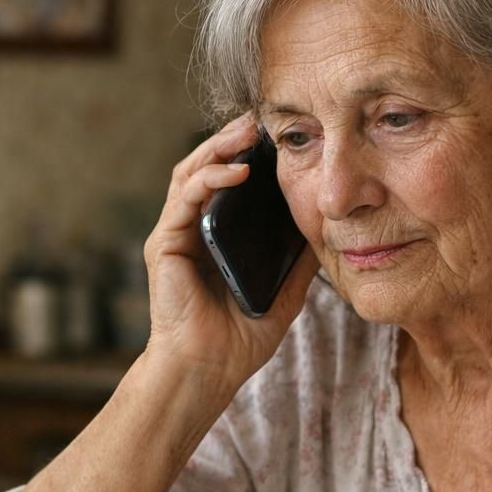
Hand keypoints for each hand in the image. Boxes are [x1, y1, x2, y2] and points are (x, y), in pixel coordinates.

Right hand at [141, 114, 319, 393]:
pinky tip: (237, 172)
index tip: (277, 136)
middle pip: (207, 167)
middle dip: (232, 139)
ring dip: (218, 147)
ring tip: (248, 133)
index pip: (227, 183)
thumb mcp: (284, 291)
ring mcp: (175, 234)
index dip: (248, 155)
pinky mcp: (163, 243)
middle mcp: (191, 230)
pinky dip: (210, 179)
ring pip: (191, 172)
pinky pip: (185, 198)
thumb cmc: (240, 338)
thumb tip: (328, 228)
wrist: (208, 370)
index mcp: (216, 238)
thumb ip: (298, 260)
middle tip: (260, 120)